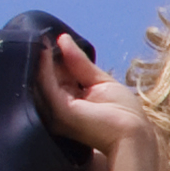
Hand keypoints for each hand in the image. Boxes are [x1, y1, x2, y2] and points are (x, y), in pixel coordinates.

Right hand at [34, 32, 151, 154]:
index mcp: (71, 101)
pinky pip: (46, 84)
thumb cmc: (123, 113)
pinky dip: (43, 66)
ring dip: (39, 58)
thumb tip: (62, 39)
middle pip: (47, 77)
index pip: (57, 76)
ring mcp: (56, 111)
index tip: (47, 38)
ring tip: (36, 37)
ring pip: (42, 80)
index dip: (53, 57)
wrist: (132, 136)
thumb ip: (80, 63)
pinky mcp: (58, 110)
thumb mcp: (101, 82)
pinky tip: (42, 50)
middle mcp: (59, 107)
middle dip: (43, 56)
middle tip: (37, 34)